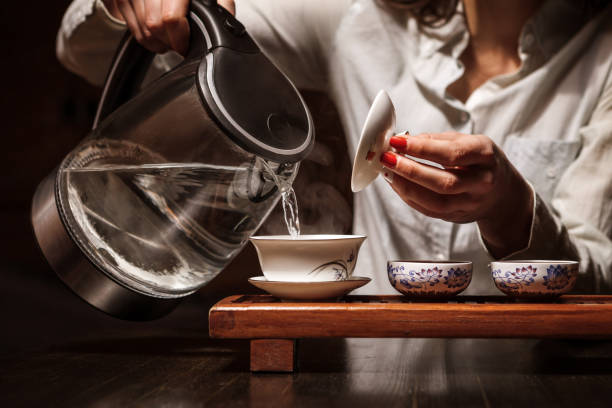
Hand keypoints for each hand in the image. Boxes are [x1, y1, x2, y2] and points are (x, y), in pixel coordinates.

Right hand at [103, 0, 235, 55]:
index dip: (180, 38)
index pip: (170, 19)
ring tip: (169, 37)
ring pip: (142, 31)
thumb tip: (226, 22)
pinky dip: (145, 37)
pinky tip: (156, 31)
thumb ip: (222, 4)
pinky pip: (131, 29)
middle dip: (169, 42)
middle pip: (154, 27)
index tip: (185, 45)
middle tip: (178, 43)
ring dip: (157, 42)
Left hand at [380, 131, 533, 257]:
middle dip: (410, 170)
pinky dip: (409, 198)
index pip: (452, 154)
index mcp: (486, 157)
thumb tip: (403, 139)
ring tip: (387, 172)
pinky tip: (396, 185)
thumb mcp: (468, 142)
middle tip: (387, 158)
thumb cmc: (480, 162)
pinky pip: (429, 210)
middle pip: (443, 182)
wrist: (502, 194)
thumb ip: (437, 141)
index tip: (397, 141)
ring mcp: (470, 203)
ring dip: (406, 187)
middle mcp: (482, 183)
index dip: (422, 148)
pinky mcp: (457, 217)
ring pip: (435, 201)